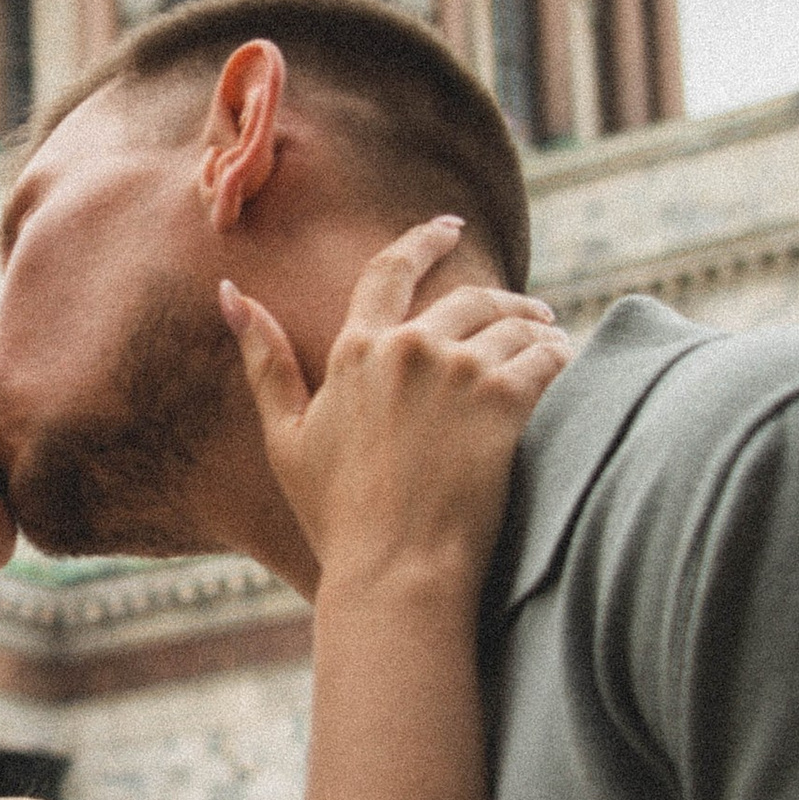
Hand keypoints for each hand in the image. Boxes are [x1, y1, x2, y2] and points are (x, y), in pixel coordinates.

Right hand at [223, 218, 567, 591]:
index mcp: (357, 349)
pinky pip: (546, 359)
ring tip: (553, 341)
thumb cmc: (336, 515)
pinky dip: (561, 358)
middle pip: (469, 298)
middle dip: (505, 299)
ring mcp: (459, 371)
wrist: (394, 571)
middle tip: (530, 311)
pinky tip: (569, 365)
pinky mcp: (504, 400)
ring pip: (515, 326)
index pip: (392, 270)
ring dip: (538, 330)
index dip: (424, 241)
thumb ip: (264, 359)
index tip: (450, 227)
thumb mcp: (285, 435)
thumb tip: (229, 293)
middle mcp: (409, 347)